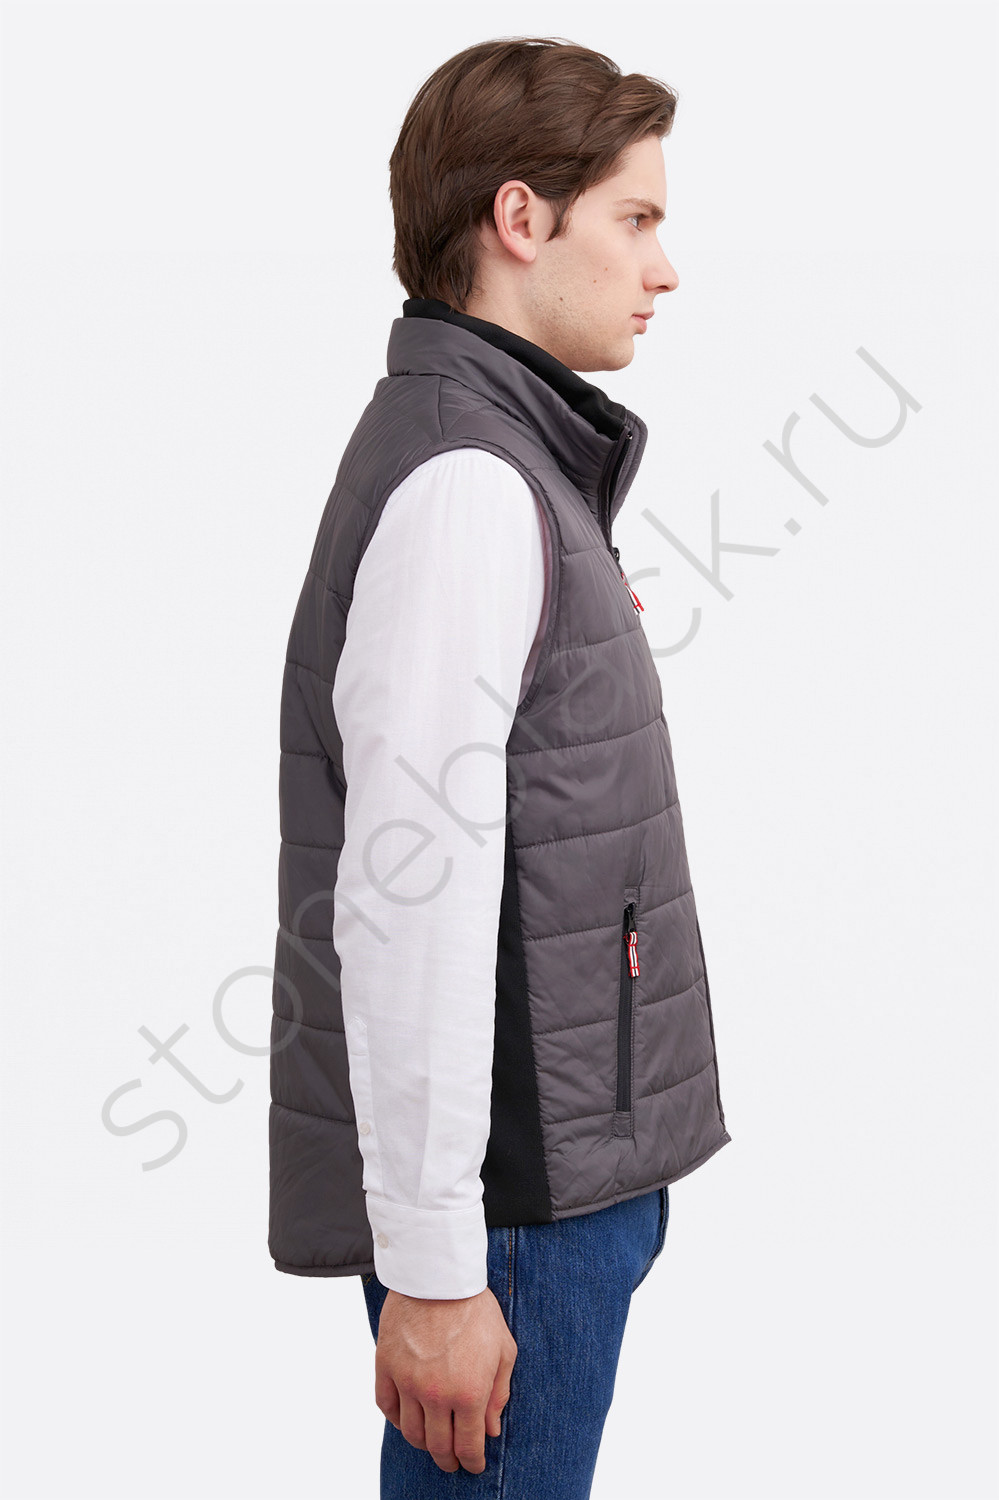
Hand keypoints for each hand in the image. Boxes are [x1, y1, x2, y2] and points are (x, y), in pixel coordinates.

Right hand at [372, 1284, 517, 1473]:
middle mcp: (436, 1394)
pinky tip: (406, 1419)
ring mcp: (407, 1382)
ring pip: (411, 1432)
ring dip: (423, 1444)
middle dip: (448, 1459)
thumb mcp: (504, 1349)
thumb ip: (499, 1393)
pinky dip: (396, 1420)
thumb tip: (491, 1428)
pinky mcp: (386, 1366)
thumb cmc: (476, 1308)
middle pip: (438, 1446)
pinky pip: (386, 1407)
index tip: (473, 1465)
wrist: (439, 1276)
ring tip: (431, 1442)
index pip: (468, 1446)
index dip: (472, 1462)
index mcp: (469, 1393)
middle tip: (452, 1461)